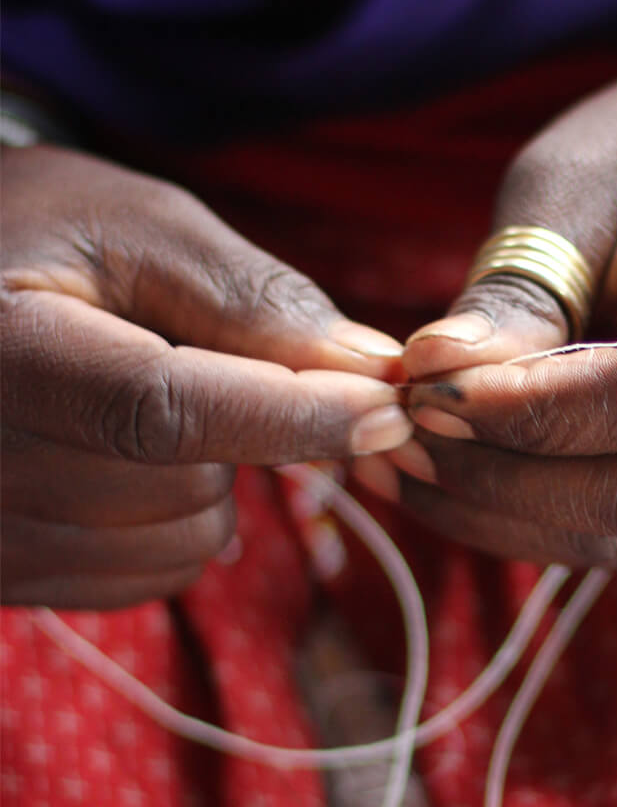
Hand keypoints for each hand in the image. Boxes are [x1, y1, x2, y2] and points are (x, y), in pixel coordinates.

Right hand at [1, 145, 409, 606]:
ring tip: (138, 406)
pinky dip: (170, 526)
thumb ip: (249, 300)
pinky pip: (149, 579)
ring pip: (182, 546)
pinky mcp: (3, 576)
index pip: (160, 411)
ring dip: (205, 482)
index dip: (287, 417)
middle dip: (240, 432)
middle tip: (188, 360)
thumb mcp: (135, 228)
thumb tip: (372, 373)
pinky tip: (121, 461)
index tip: (387, 410)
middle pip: (185, 487)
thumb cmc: (39, 235)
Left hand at [356, 16, 616, 566]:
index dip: (527, 412)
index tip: (425, 388)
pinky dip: (535, 521)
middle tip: (402, 430)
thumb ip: (517, 285)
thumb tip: (436, 382)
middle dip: (501, 478)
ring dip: (506, 515)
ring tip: (416, 458)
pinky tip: (466, 474)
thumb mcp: (572, 175)